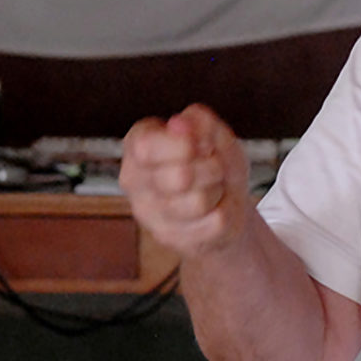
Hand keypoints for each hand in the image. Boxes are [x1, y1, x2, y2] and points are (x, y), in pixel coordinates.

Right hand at [118, 104, 251, 257]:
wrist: (227, 204)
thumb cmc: (215, 164)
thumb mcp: (216, 134)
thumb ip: (200, 122)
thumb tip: (181, 123)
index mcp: (137, 145)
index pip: (146, 147)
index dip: (185, 144)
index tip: (204, 143)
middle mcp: (133, 180)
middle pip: (179, 176)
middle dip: (211, 168)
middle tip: (214, 167)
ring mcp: (148, 214)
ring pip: (196, 202)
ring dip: (217, 190)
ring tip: (213, 187)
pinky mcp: (169, 238)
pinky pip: (212, 222)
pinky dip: (224, 211)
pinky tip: (214, 208)